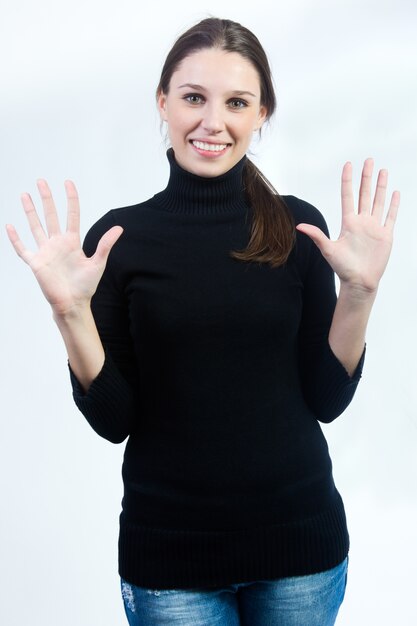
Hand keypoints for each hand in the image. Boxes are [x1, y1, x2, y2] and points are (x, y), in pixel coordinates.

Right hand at [6, 179, 122, 315]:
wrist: (73, 304)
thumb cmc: (86, 286)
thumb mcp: (98, 263)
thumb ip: (106, 245)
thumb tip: (119, 228)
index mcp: (72, 242)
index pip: (71, 215)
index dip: (70, 199)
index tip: (68, 183)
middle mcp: (57, 244)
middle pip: (51, 216)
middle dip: (46, 198)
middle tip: (41, 181)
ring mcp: (45, 252)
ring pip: (36, 227)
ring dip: (30, 211)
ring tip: (25, 195)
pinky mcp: (36, 263)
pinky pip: (22, 249)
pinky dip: (15, 239)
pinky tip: (9, 226)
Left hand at [296, 158, 399, 292]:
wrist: (359, 282)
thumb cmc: (342, 268)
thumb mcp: (328, 249)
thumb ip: (316, 235)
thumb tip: (298, 226)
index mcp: (348, 223)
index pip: (348, 196)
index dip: (348, 180)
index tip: (348, 165)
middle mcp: (362, 222)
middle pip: (365, 194)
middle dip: (367, 177)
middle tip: (369, 160)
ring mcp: (374, 228)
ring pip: (378, 201)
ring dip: (381, 186)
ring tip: (383, 170)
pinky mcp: (385, 235)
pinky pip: (390, 216)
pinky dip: (393, 204)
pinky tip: (395, 192)